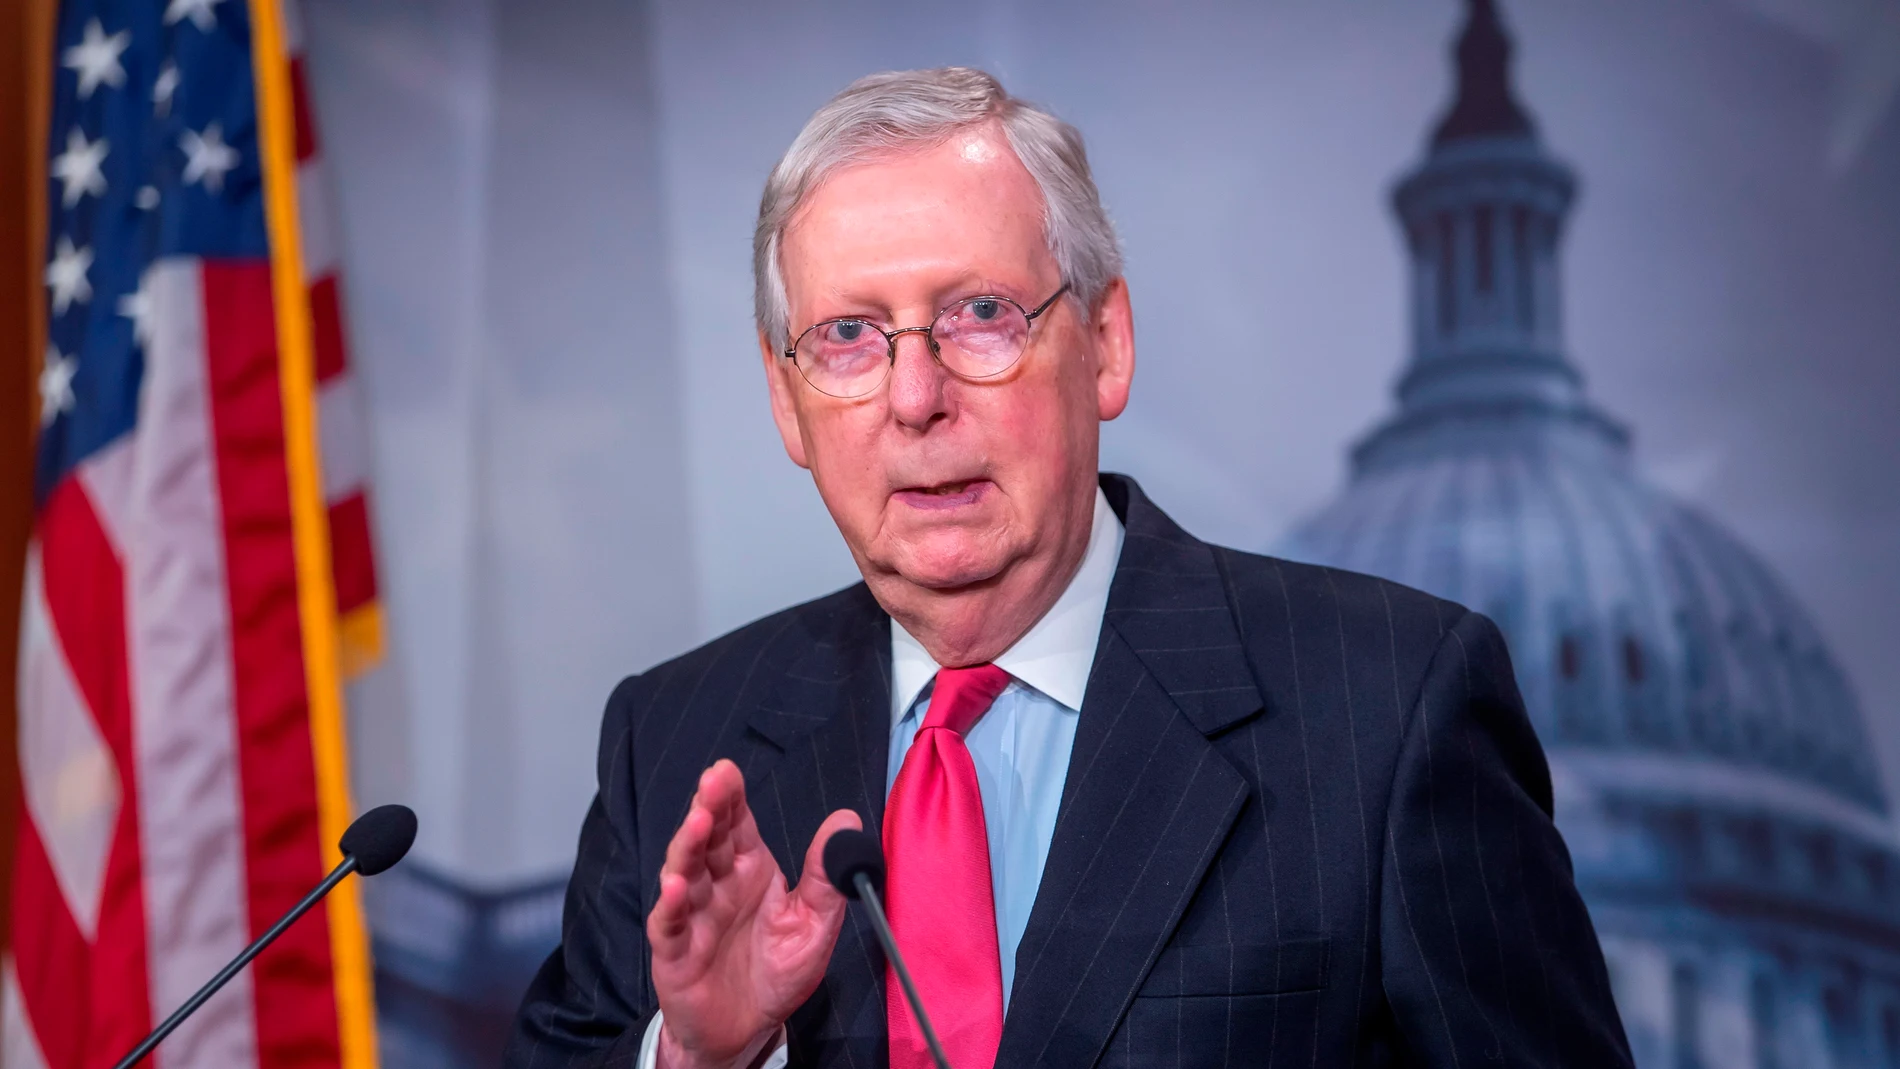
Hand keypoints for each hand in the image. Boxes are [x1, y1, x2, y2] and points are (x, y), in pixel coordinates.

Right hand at [649, 759, 859, 1068]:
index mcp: (750, 870)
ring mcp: (693, 915)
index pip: (736, 823)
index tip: (727, 770)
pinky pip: (670, 923)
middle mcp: (717, 884)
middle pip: (708, 837)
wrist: (748, 1030)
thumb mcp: (815, 924)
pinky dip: (672, 904)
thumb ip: (826, 875)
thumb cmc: (777, 973)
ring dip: (688, 846)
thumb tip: (846, 819)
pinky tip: (678, 886)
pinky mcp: (675, 951)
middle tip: (713, 783)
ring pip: (684, 871)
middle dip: (709, 808)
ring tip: (699, 824)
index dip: (729, 795)